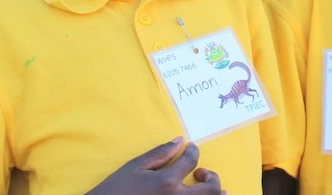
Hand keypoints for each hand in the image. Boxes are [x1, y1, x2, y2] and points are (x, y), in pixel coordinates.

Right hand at [85, 137, 225, 194]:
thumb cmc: (116, 189)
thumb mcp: (135, 167)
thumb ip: (160, 154)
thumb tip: (180, 141)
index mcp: (167, 182)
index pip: (192, 161)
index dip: (194, 151)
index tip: (192, 149)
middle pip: (211, 188)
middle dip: (212, 177)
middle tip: (200, 173)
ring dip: (214, 193)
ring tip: (202, 188)